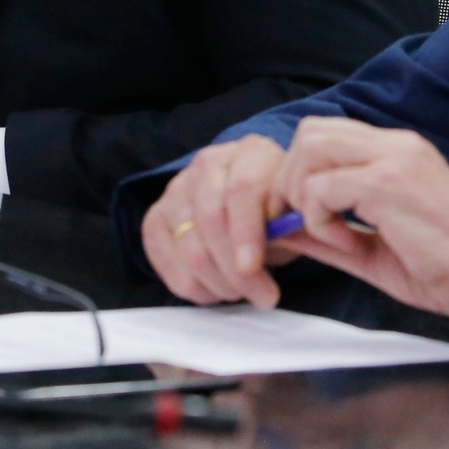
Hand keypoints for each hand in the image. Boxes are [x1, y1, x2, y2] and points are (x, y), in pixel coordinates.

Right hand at [144, 134, 301, 308]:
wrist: (243, 201)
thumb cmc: (276, 209)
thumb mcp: (292, 211)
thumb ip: (292, 224)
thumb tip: (293, 240)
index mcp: (249, 152)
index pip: (242, 189)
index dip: (248, 233)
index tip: (255, 269)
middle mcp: (208, 164)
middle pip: (211, 222)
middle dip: (236, 271)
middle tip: (264, 296)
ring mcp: (176, 189)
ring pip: (190, 251)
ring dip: (219, 285)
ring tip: (243, 291)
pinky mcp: (155, 218)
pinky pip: (169, 266)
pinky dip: (197, 289)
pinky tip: (218, 288)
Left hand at [273, 117, 448, 322]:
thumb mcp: (377, 249)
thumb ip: (330, 235)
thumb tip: (284, 231)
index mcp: (397, 152)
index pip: (326, 134)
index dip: (301, 174)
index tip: (307, 220)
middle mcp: (396, 144)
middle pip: (310, 131)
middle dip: (291, 179)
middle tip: (307, 223)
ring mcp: (394, 158)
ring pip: (311, 148)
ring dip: (303, 195)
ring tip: (329, 232)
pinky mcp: (390, 183)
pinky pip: (323, 187)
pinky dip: (320, 219)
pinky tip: (350, 244)